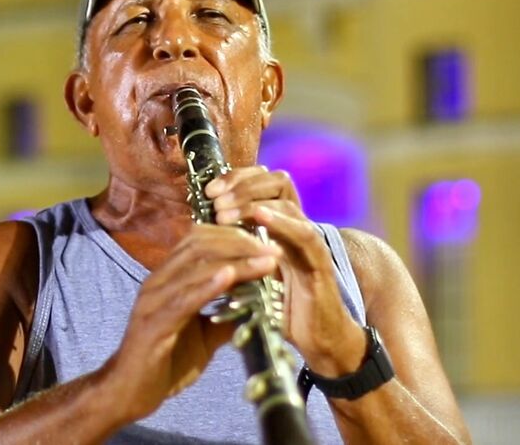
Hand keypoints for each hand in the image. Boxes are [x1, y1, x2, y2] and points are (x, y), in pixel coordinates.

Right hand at [103, 224, 281, 421]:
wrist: (130, 392)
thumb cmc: (165, 361)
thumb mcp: (205, 335)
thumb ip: (227, 317)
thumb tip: (259, 307)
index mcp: (167, 279)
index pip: (199, 239)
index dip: (234, 236)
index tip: (268, 243)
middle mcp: (158, 282)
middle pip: (199, 245)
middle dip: (241, 244)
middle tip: (273, 250)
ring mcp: (153, 301)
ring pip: (195, 267)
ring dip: (235, 261)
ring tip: (265, 261)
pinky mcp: (153, 324)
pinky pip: (182, 299)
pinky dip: (207, 285)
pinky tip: (230, 277)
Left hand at [204, 166, 366, 375]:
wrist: (318, 340)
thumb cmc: (282, 307)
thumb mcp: (252, 272)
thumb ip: (235, 252)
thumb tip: (199, 236)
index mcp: (280, 226)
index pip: (263, 183)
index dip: (236, 179)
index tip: (209, 188)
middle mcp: (296, 227)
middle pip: (276, 182)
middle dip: (242, 183)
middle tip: (214, 194)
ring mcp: (310, 242)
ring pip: (287, 204)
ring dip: (252, 202)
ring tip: (224, 208)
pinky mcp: (320, 262)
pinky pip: (304, 234)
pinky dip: (281, 222)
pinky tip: (258, 215)